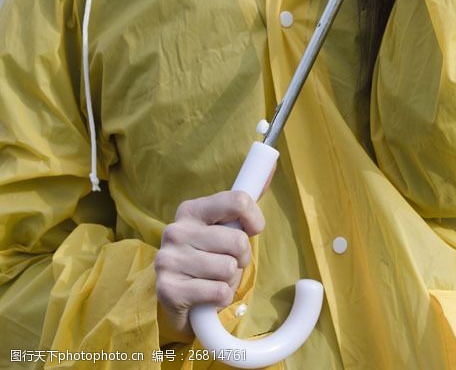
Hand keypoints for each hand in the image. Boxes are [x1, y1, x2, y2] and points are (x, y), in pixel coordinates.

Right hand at [155, 190, 264, 343]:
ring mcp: (168, 260)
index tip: (252, 229)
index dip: (254, 219)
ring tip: (214, 280)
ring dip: (230, 280)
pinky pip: (219, 292)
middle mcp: (175, 231)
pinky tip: (208, 296)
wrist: (180, 302)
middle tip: (228, 263)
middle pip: (238, 241)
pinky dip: (221, 298)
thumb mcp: (224, 228)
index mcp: (190, 210)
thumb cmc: (209, 258)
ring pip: (228, 269)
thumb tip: (271, 168)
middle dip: (241, 257)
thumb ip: (243, 204)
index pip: (238, 201)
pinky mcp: (168, 290)